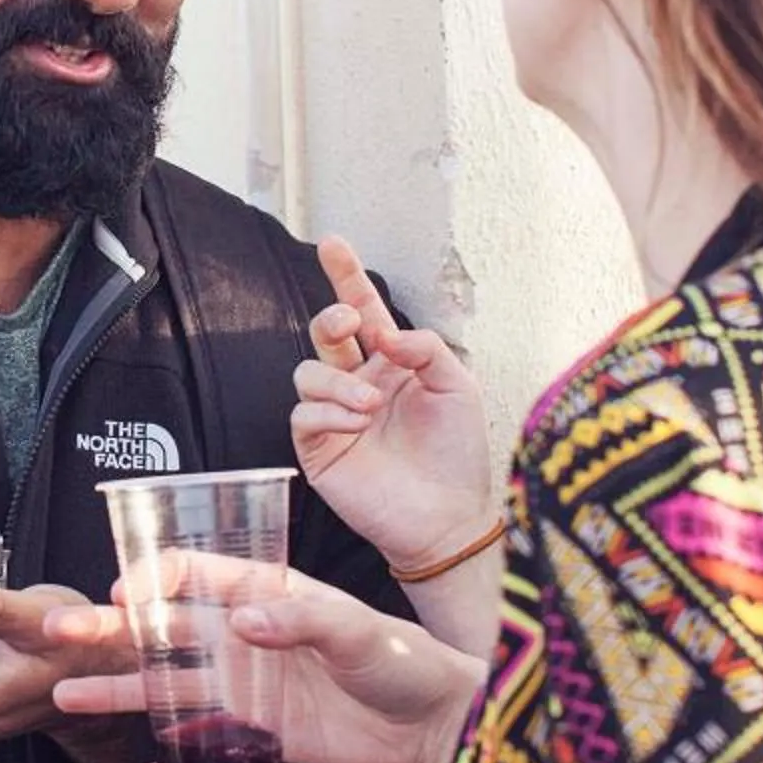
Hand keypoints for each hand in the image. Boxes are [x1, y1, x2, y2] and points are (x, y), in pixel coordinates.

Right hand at [50, 561, 487, 762]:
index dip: (152, 579)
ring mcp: (246, 689)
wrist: (438, 727)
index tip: (119, 594)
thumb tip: (245, 621)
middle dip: (110, 629)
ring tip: (66, 693)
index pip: (195, 575)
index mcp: (266, 594)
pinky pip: (201, 753)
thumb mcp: (360, 631)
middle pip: (163, 630)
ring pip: (167, 688)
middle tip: (57, 631)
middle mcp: (244, 637)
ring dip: (118, 691)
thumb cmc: (406, 661)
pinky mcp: (257, 737)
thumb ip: (302, 621)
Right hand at [295, 236, 496, 572]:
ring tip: (369, 404)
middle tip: (349, 325)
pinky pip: (303, 414)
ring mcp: (336, 416)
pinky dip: (327, 410)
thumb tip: (383, 334)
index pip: (364, 312)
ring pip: (307, 371)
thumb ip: (426, 348)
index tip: (332, 243)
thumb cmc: (458, 456)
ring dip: (335, 379)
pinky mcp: (319, 449)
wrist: (448, 519)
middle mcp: (359, 384)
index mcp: (392, 365)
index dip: (346, 277)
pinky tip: (356, 421)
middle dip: (330, 317)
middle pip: (325, 332)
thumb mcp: (459, 388)